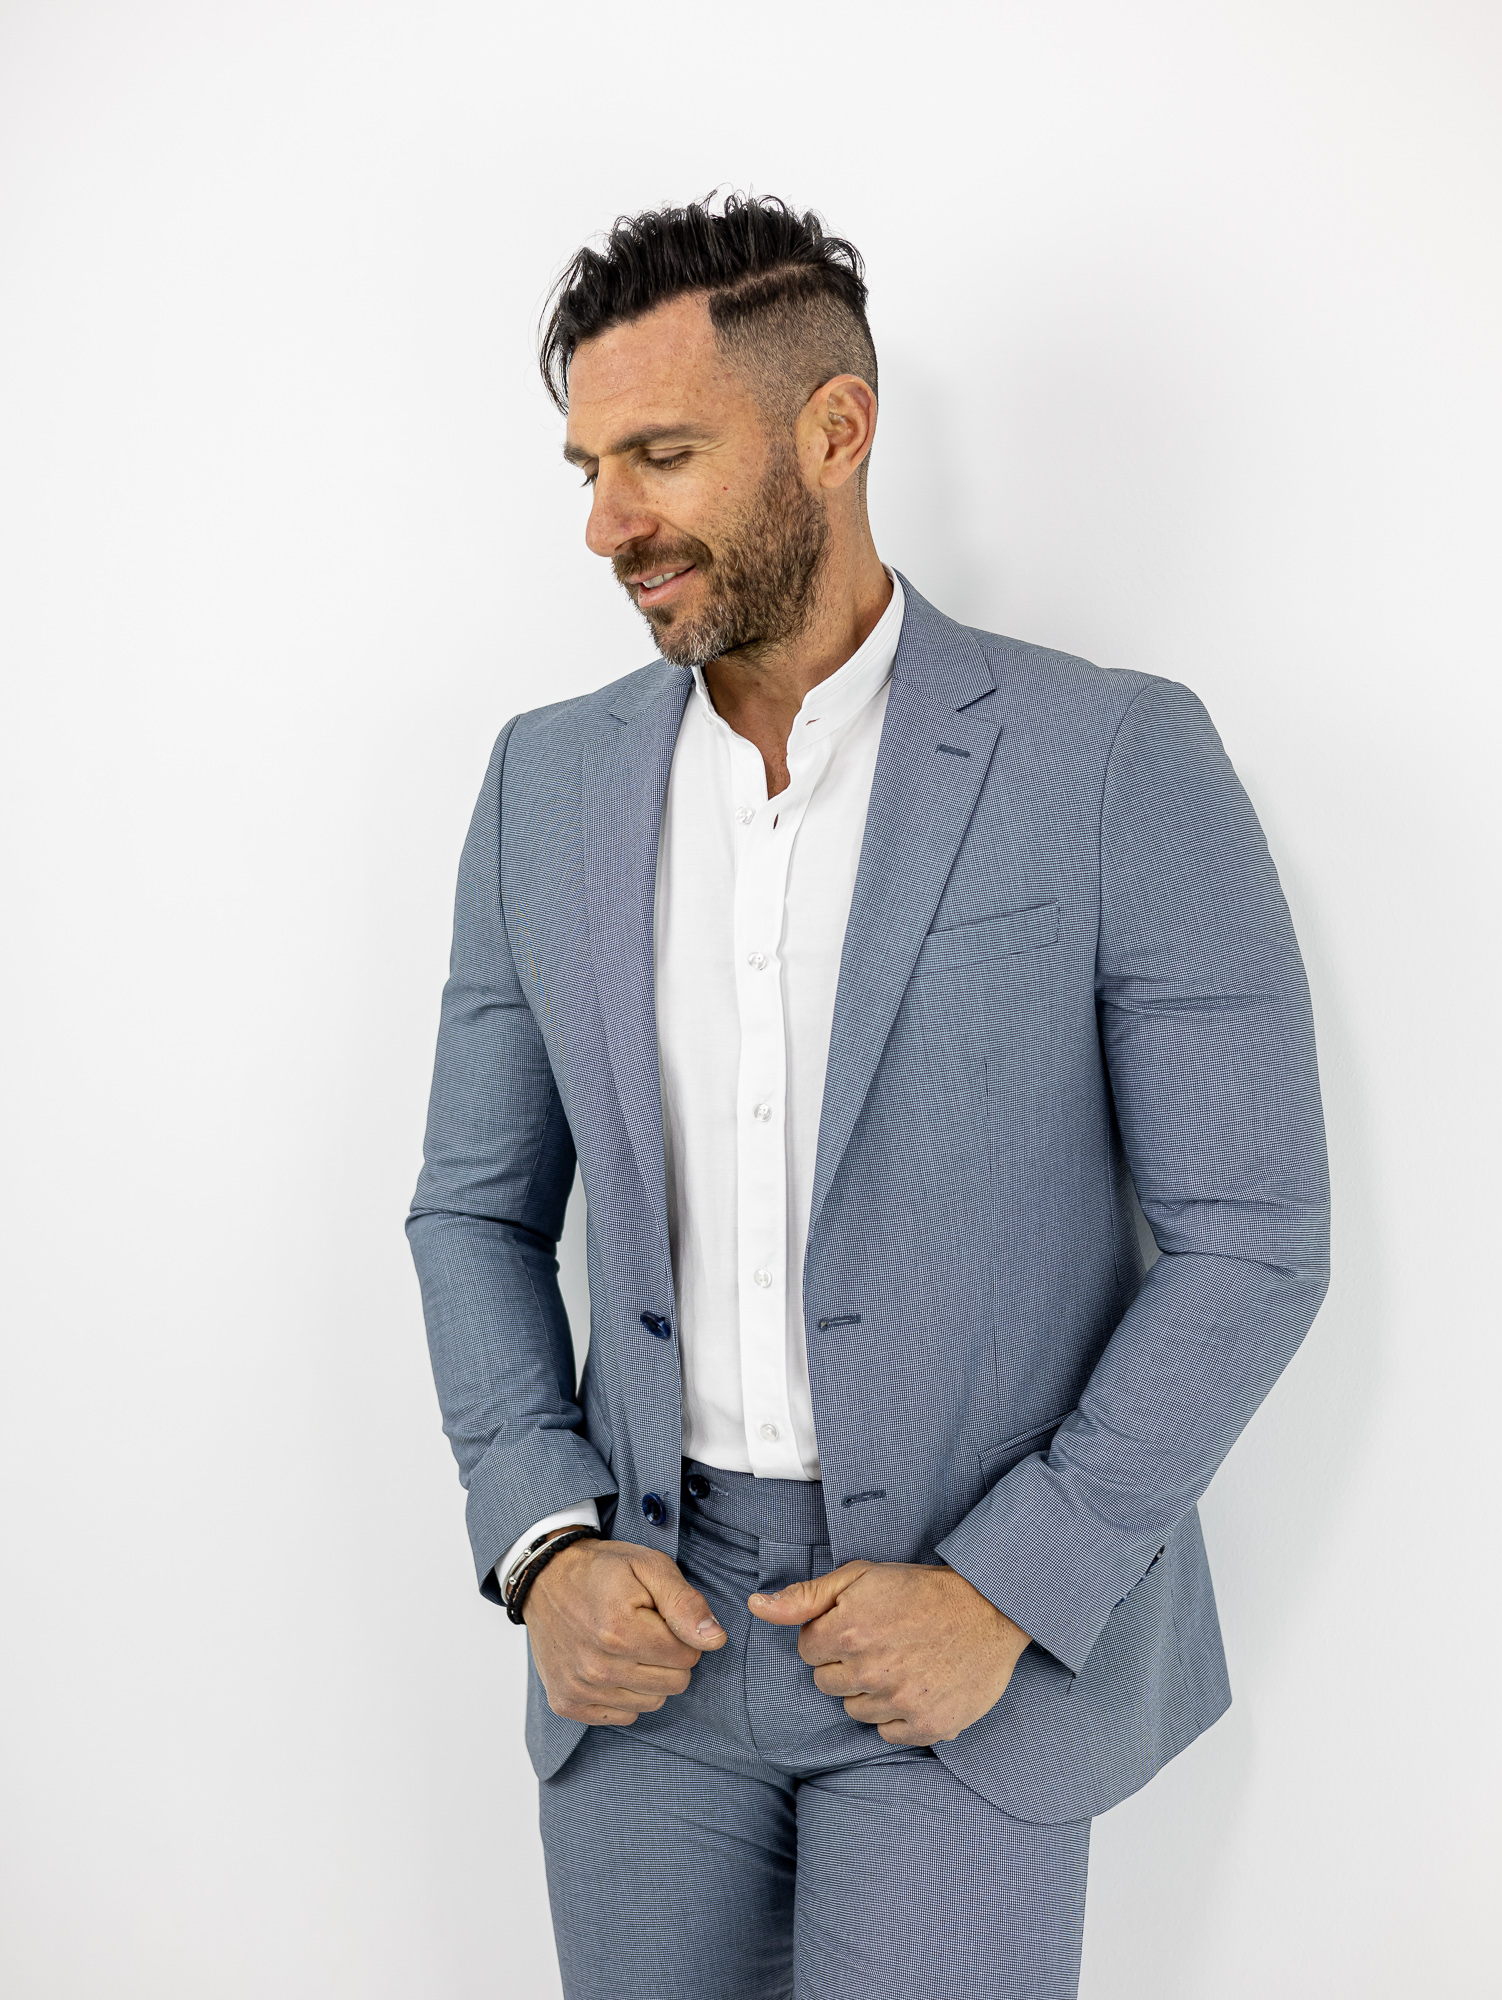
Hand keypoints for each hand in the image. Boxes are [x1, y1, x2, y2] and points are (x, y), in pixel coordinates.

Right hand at [523, 1536, 726, 1725]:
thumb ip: (685, 1603)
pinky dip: (624, 1694)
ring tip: (627, 1645)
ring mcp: (579, 1689)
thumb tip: (715, 1640)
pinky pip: (622, 1716)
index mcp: (621, 1630)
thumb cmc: (602, 1569)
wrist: (544, 1577)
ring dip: (648, 1677)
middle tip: (645, 1630)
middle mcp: (598, 1667)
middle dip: (669, 1657)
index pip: (689, 1656)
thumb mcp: (649, 1566)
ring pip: (652, 1703)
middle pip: (674, 1684)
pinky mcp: (566, 1703)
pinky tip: (610, 1664)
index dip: (682, 1634)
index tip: (661, 1616)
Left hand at [748, 1562, 1029, 1745]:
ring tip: (899, 1663)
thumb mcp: (861, 1576)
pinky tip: (915, 1686)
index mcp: (849, 1630)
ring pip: (854, 1711)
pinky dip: (896, 1715)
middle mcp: (871, 1670)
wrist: (990, 1609)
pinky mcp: (927, 1726)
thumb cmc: (921, 1589)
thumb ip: (805, 1596)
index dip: (829, 1635)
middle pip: (827, 1683)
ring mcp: (900, 1702)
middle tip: (880, 1642)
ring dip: (869, 1691)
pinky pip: (887, 1733)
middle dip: (845, 1664)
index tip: (856, 1624)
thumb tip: (755, 1606)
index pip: (807, 1650)